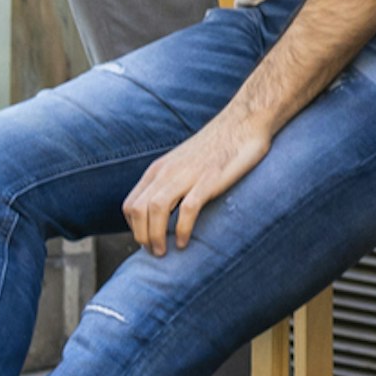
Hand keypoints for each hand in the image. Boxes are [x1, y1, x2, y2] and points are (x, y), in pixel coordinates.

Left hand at [123, 106, 271, 254]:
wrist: (244, 122)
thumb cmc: (219, 145)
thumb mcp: (184, 162)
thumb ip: (172, 181)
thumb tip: (166, 208)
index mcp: (159, 169)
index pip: (131, 205)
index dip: (134, 228)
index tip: (148, 241)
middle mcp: (167, 172)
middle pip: (138, 210)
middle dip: (141, 237)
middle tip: (155, 253)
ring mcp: (187, 175)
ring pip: (155, 210)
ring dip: (155, 236)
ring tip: (164, 252)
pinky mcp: (209, 180)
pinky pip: (186, 210)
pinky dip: (181, 230)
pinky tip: (183, 242)